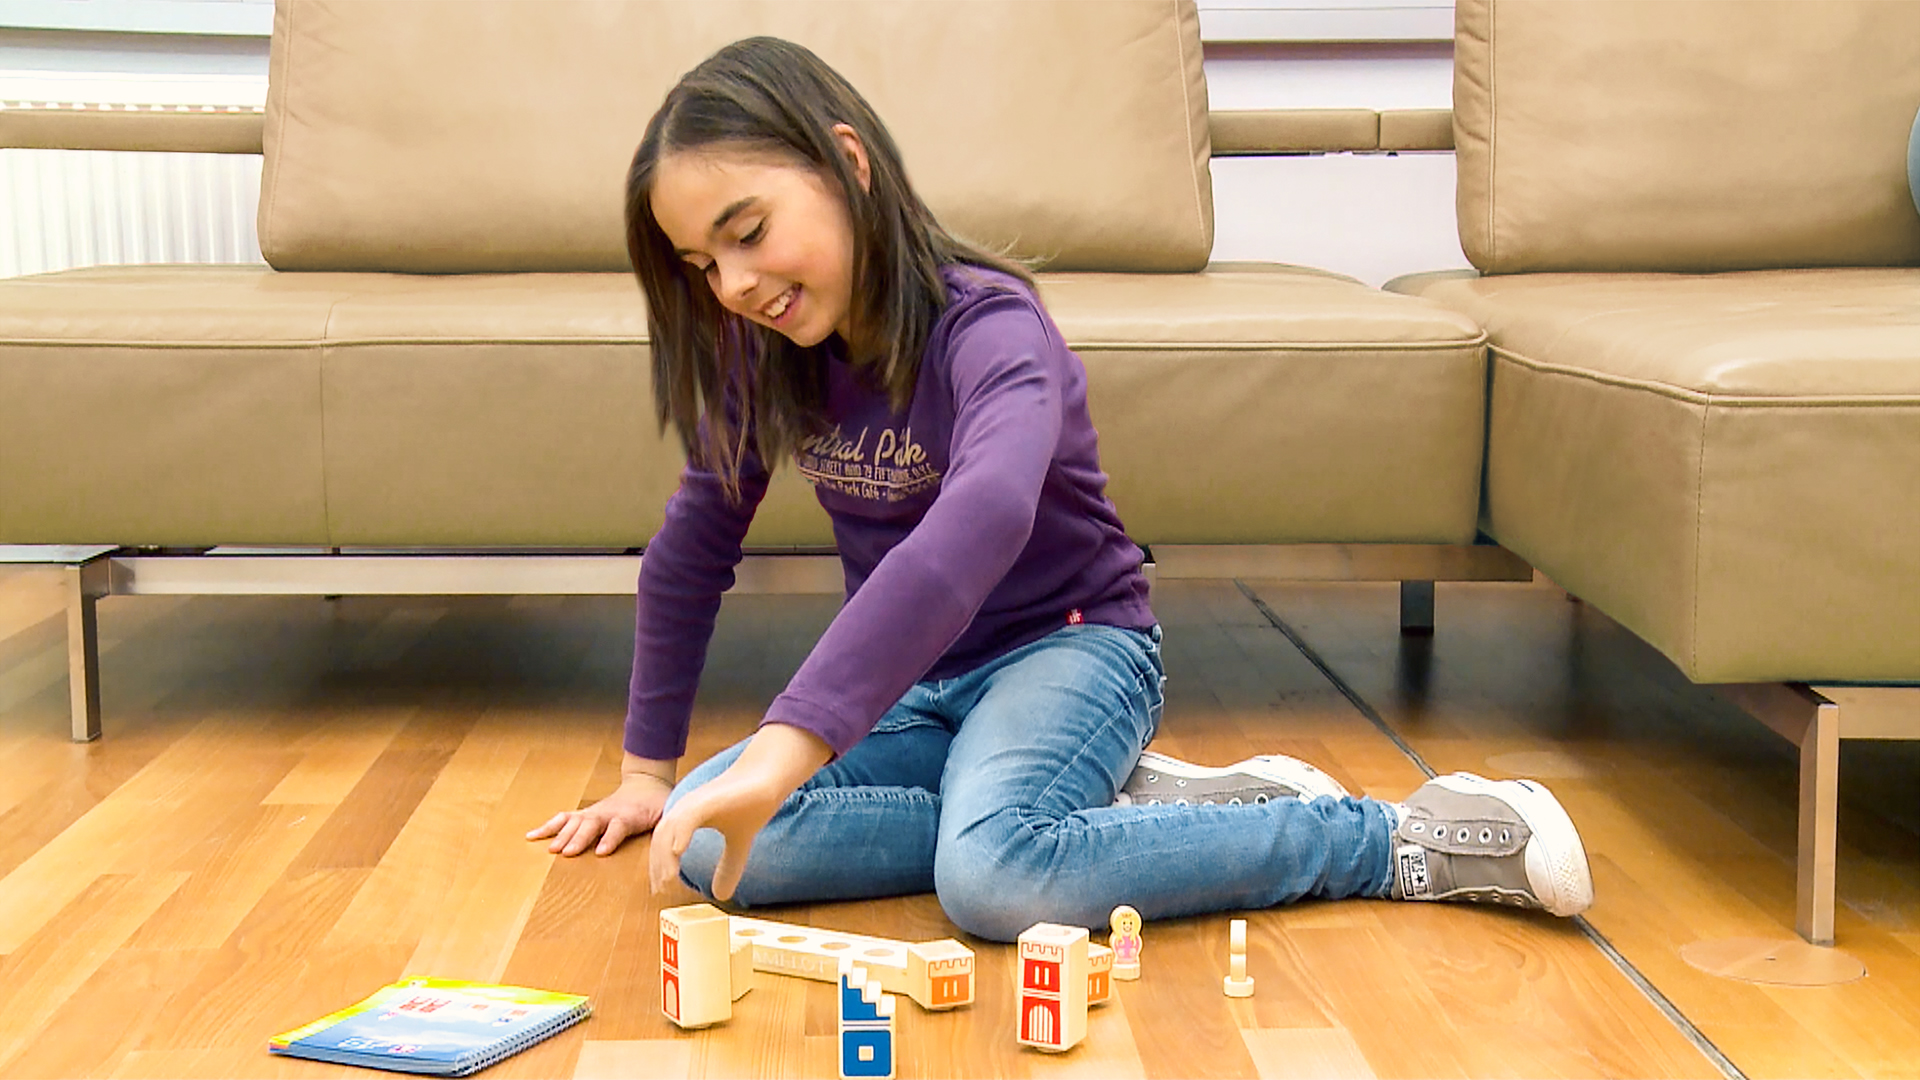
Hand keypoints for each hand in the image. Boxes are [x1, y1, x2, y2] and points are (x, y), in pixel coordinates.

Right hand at [527, 757, 675, 856]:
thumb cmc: (657, 806)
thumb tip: (676, 846)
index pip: (619, 827)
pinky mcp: (584, 814)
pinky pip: (563, 819)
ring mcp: (594, 813)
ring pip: (575, 822)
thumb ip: (670, 829)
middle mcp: (608, 813)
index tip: (601, 852)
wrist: (646, 785)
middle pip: (592, 825)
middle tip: (567, 853)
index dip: (610, 838)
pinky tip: (531, 836)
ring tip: (550, 849)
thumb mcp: (669, 815)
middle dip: (579, 839)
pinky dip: (547, 827)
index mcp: (629, 816)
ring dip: (561, 835)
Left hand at [649, 723, 830, 899]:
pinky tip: (678, 852)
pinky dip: (679, 834)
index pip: (665, 843)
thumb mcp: (739, 845)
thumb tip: (721, 896)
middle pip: (660, 838)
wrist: (769, 777)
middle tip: (660, 888)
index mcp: (689, 817)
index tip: (661, 888)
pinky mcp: (707, 799)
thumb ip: (728, 868)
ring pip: (668, 830)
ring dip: (665, 855)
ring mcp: (695, 803)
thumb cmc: (752, 805)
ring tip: (668, 879)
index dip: (660, 865)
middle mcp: (686, 808)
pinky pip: (686, 818)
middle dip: (658, 864)